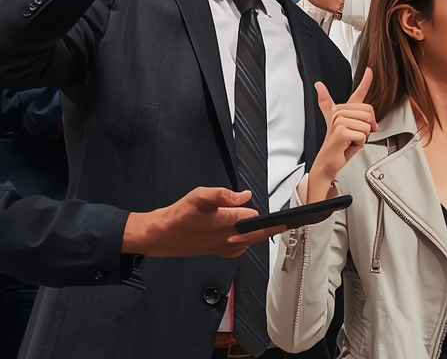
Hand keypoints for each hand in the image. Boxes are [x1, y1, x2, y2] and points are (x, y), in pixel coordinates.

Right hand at [122, 186, 276, 258]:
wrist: (159, 235)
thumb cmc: (178, 215)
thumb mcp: (198, 196)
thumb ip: (223, 194)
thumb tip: (244, 196)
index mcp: (222, 223)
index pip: (251, 220)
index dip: (265, 216)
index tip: (283, 216)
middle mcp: (223, 239)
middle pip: (254, 236)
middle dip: (271, 230)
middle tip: (287, 226)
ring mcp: (219, 247)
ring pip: (246, 244)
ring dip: (260, 238)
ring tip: (274, 230)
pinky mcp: (214, 251)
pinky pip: (236, 251)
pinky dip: (245, 245)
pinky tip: (249, 239)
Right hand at [304, 69, 375, 203]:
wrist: (328, 164)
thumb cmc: (339, 146)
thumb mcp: (343, 127)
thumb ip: (340, 113)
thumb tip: (320, 87)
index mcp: (342, 110)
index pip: (358, 93)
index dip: (366, 80)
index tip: (370, 70)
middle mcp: (339, 113)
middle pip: (370, 113)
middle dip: (367, 128)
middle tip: (354, 136)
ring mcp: (339, 122)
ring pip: (368, 125)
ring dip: (363, 138)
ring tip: (350, 141)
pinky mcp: (341, 132)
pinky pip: (363, 135)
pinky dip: (359, 144)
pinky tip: (348, 146)